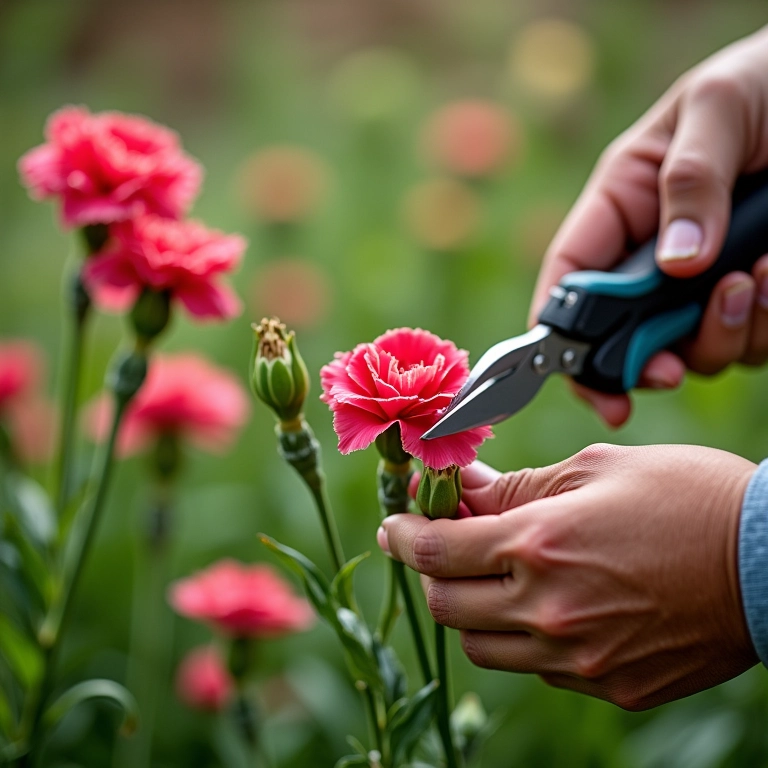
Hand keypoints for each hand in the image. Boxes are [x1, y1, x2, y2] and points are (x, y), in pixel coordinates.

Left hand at [381, 447, 757, 709]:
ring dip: (473, 610)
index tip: (397, 526)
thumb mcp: (594, 470)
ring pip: (483, 647)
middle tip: (444, 547)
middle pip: (446, 605)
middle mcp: (548, 610)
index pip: (434, 550)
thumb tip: (464, 486)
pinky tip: (550, 606)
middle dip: (432, 572)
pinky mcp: (611, 687)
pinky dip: (524, 638)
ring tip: (496, 577)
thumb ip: (517, 486)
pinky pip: (538, 669)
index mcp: (539, 544)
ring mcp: (579, 659)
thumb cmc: (686, 496)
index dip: (403, 534)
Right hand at [530, 26, 767, 426]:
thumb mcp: (716, 108)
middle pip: (624, 336)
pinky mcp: (746, 296)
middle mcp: (651, 255)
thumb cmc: (759, 82)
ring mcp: (698, 282)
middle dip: (643, 362)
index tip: (580, 378)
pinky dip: (761, 326)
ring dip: (718, 336)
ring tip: (755, 278)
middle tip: (669, 370)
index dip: (559, 336)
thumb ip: (689, 182)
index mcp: (620, 207)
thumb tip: (676, 265)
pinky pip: (746, 341)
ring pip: (690, 349)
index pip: (569, 281)